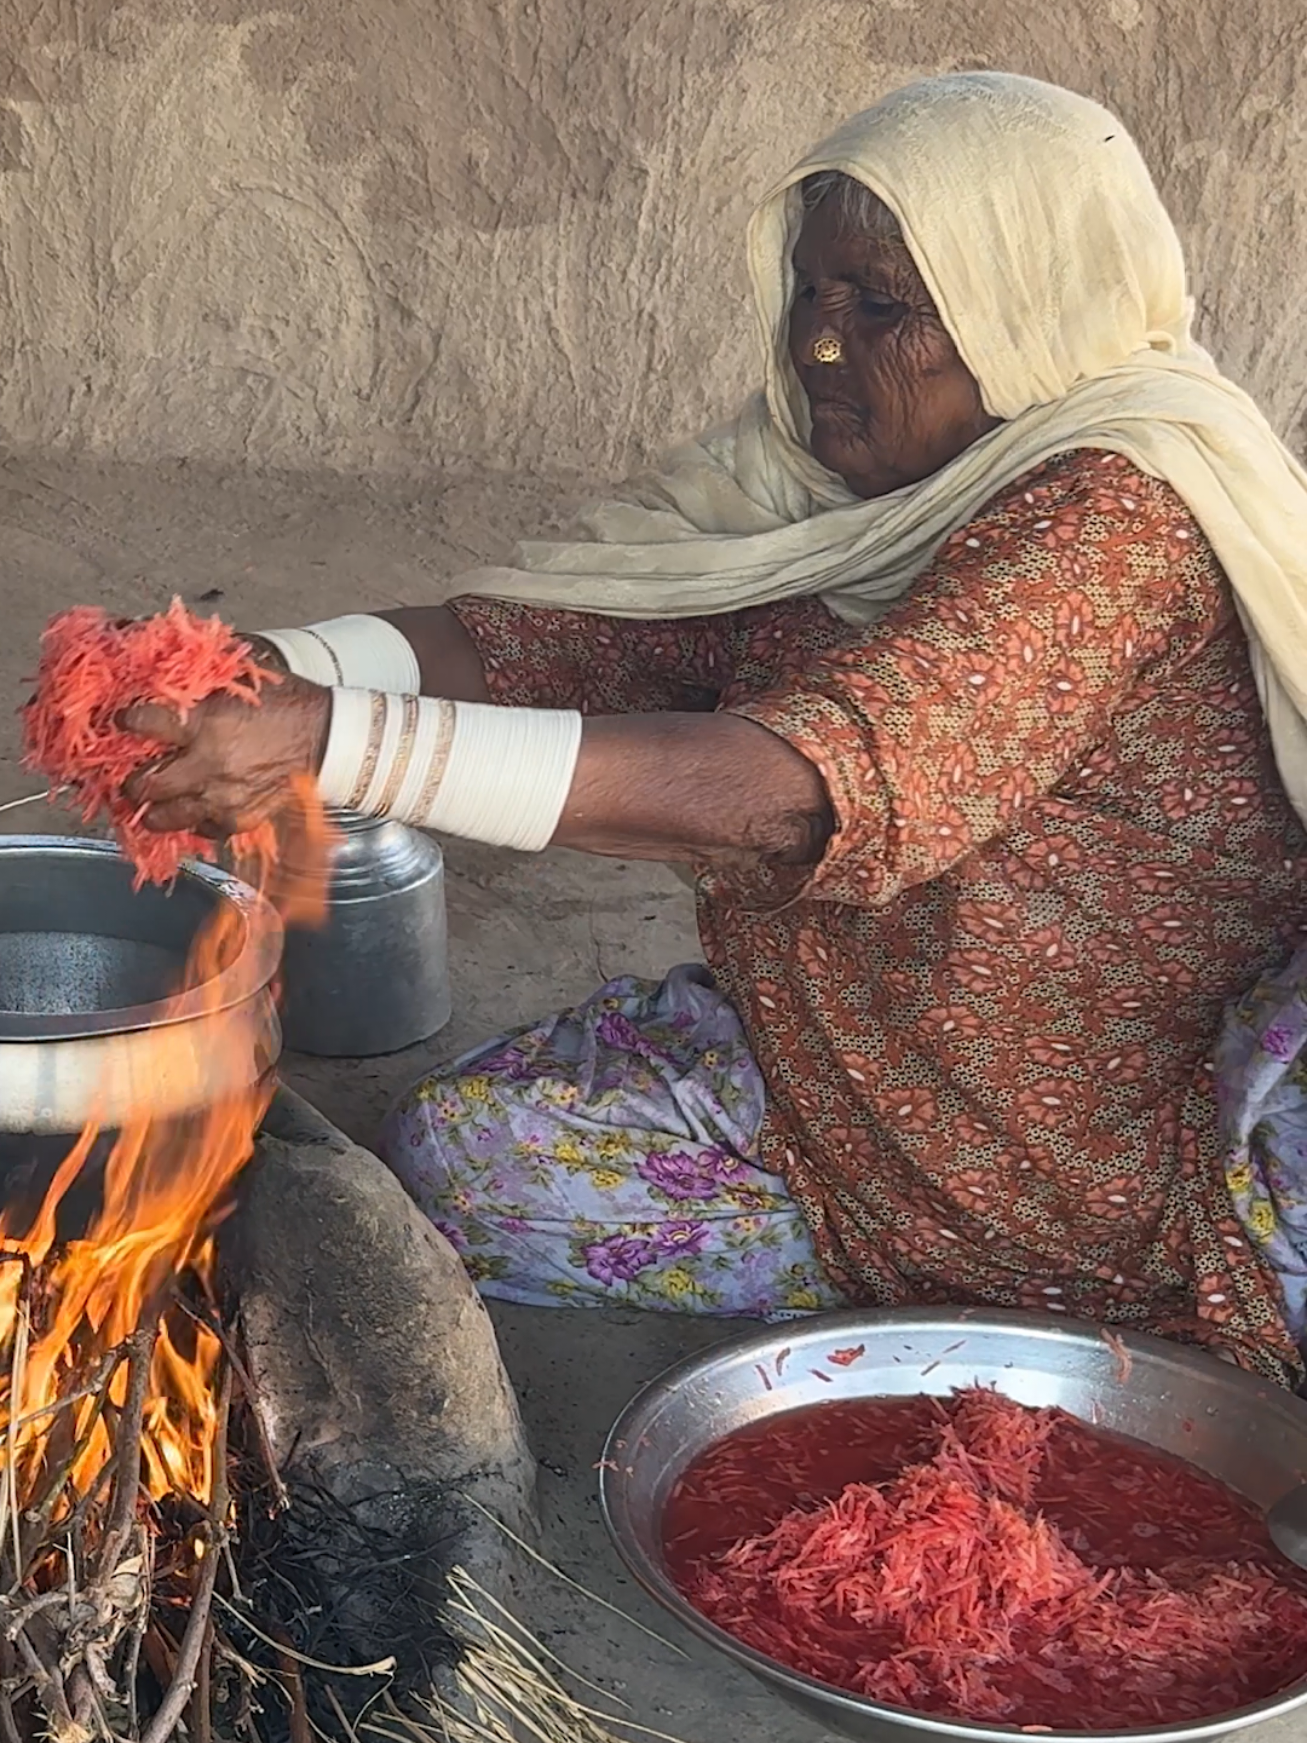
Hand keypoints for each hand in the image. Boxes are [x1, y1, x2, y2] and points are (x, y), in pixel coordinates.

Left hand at [121, 675, 330, 836]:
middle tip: (132, 770)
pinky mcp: (238, 819)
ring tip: (153, 797)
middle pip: (143, 785)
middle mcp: (209, 765)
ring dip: (152, 808)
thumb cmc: (286, 704)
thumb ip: (200, 676)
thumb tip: (168, 662)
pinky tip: (192, 805)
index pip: (143, 723)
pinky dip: (191, 819)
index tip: (125, 720)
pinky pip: (199, 829)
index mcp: (207, 724)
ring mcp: (222, 798)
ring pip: (162, 818)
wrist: (328, 739)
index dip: (127, 720)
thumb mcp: (241, 679)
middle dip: (131, 778)